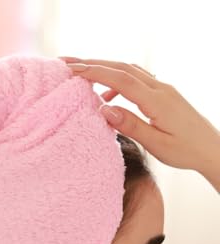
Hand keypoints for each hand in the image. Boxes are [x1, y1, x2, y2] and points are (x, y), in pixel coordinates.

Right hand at [59, 56, 219, 174]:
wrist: (211, 149)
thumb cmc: (186, 151)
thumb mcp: (156, 143)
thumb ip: (130, 125)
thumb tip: (104, 109)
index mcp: (157, 100)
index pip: (121, 80)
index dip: (95, 72)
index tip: (73, 70)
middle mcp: (160, 89)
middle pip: (122, 68)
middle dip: (94, 63)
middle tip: (68, 63)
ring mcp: (163, 89)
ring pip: (129, 70)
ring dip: (104, 69)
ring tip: (82, 75)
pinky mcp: (163, 94)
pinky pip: (137, 80)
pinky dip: (118, 81)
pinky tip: (108, 96)